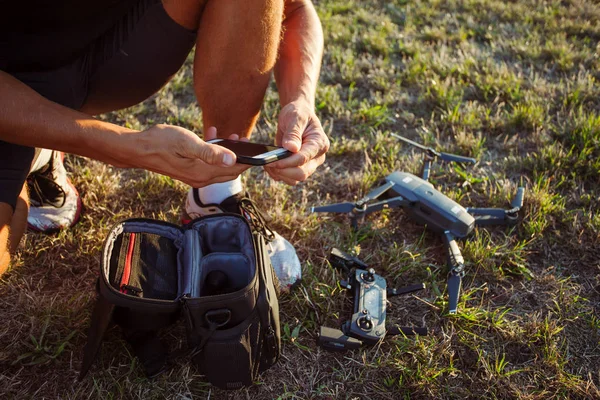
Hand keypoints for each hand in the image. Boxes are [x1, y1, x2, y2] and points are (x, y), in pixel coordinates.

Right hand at [129, 125, 249, 186]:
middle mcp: (201, 179)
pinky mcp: (190, 172)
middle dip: (240, 156)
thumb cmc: (160, 142)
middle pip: (230, 171)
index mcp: (204, 173)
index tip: (258, 150)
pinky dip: (214, 152)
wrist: (138, 149)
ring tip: (231, 137)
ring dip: (227, 153)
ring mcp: (195, 177)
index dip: (249, 161)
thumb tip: (232, 159)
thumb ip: (210, 152)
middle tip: (243, 140)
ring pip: (220, 167)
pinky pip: (209, 164)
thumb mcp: (187, 143)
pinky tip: (212, 135)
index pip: (235, 170)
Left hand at [264, 100, 329, 184]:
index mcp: (319, 143)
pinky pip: (289, 179)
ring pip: (295, 179)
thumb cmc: (297, 113)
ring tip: (267, 163)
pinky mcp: (300, 168)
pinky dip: (278, 175)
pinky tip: (270, 166)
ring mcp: (309, 164)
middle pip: (301, 173)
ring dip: (279, 174)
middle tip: (267, 163)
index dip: (287, 162)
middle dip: (283, 170)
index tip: (272, 160)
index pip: (304, 158)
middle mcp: (317, 157)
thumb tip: (291, 148)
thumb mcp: (295, 117)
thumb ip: (293, 132)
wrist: (297, 116)